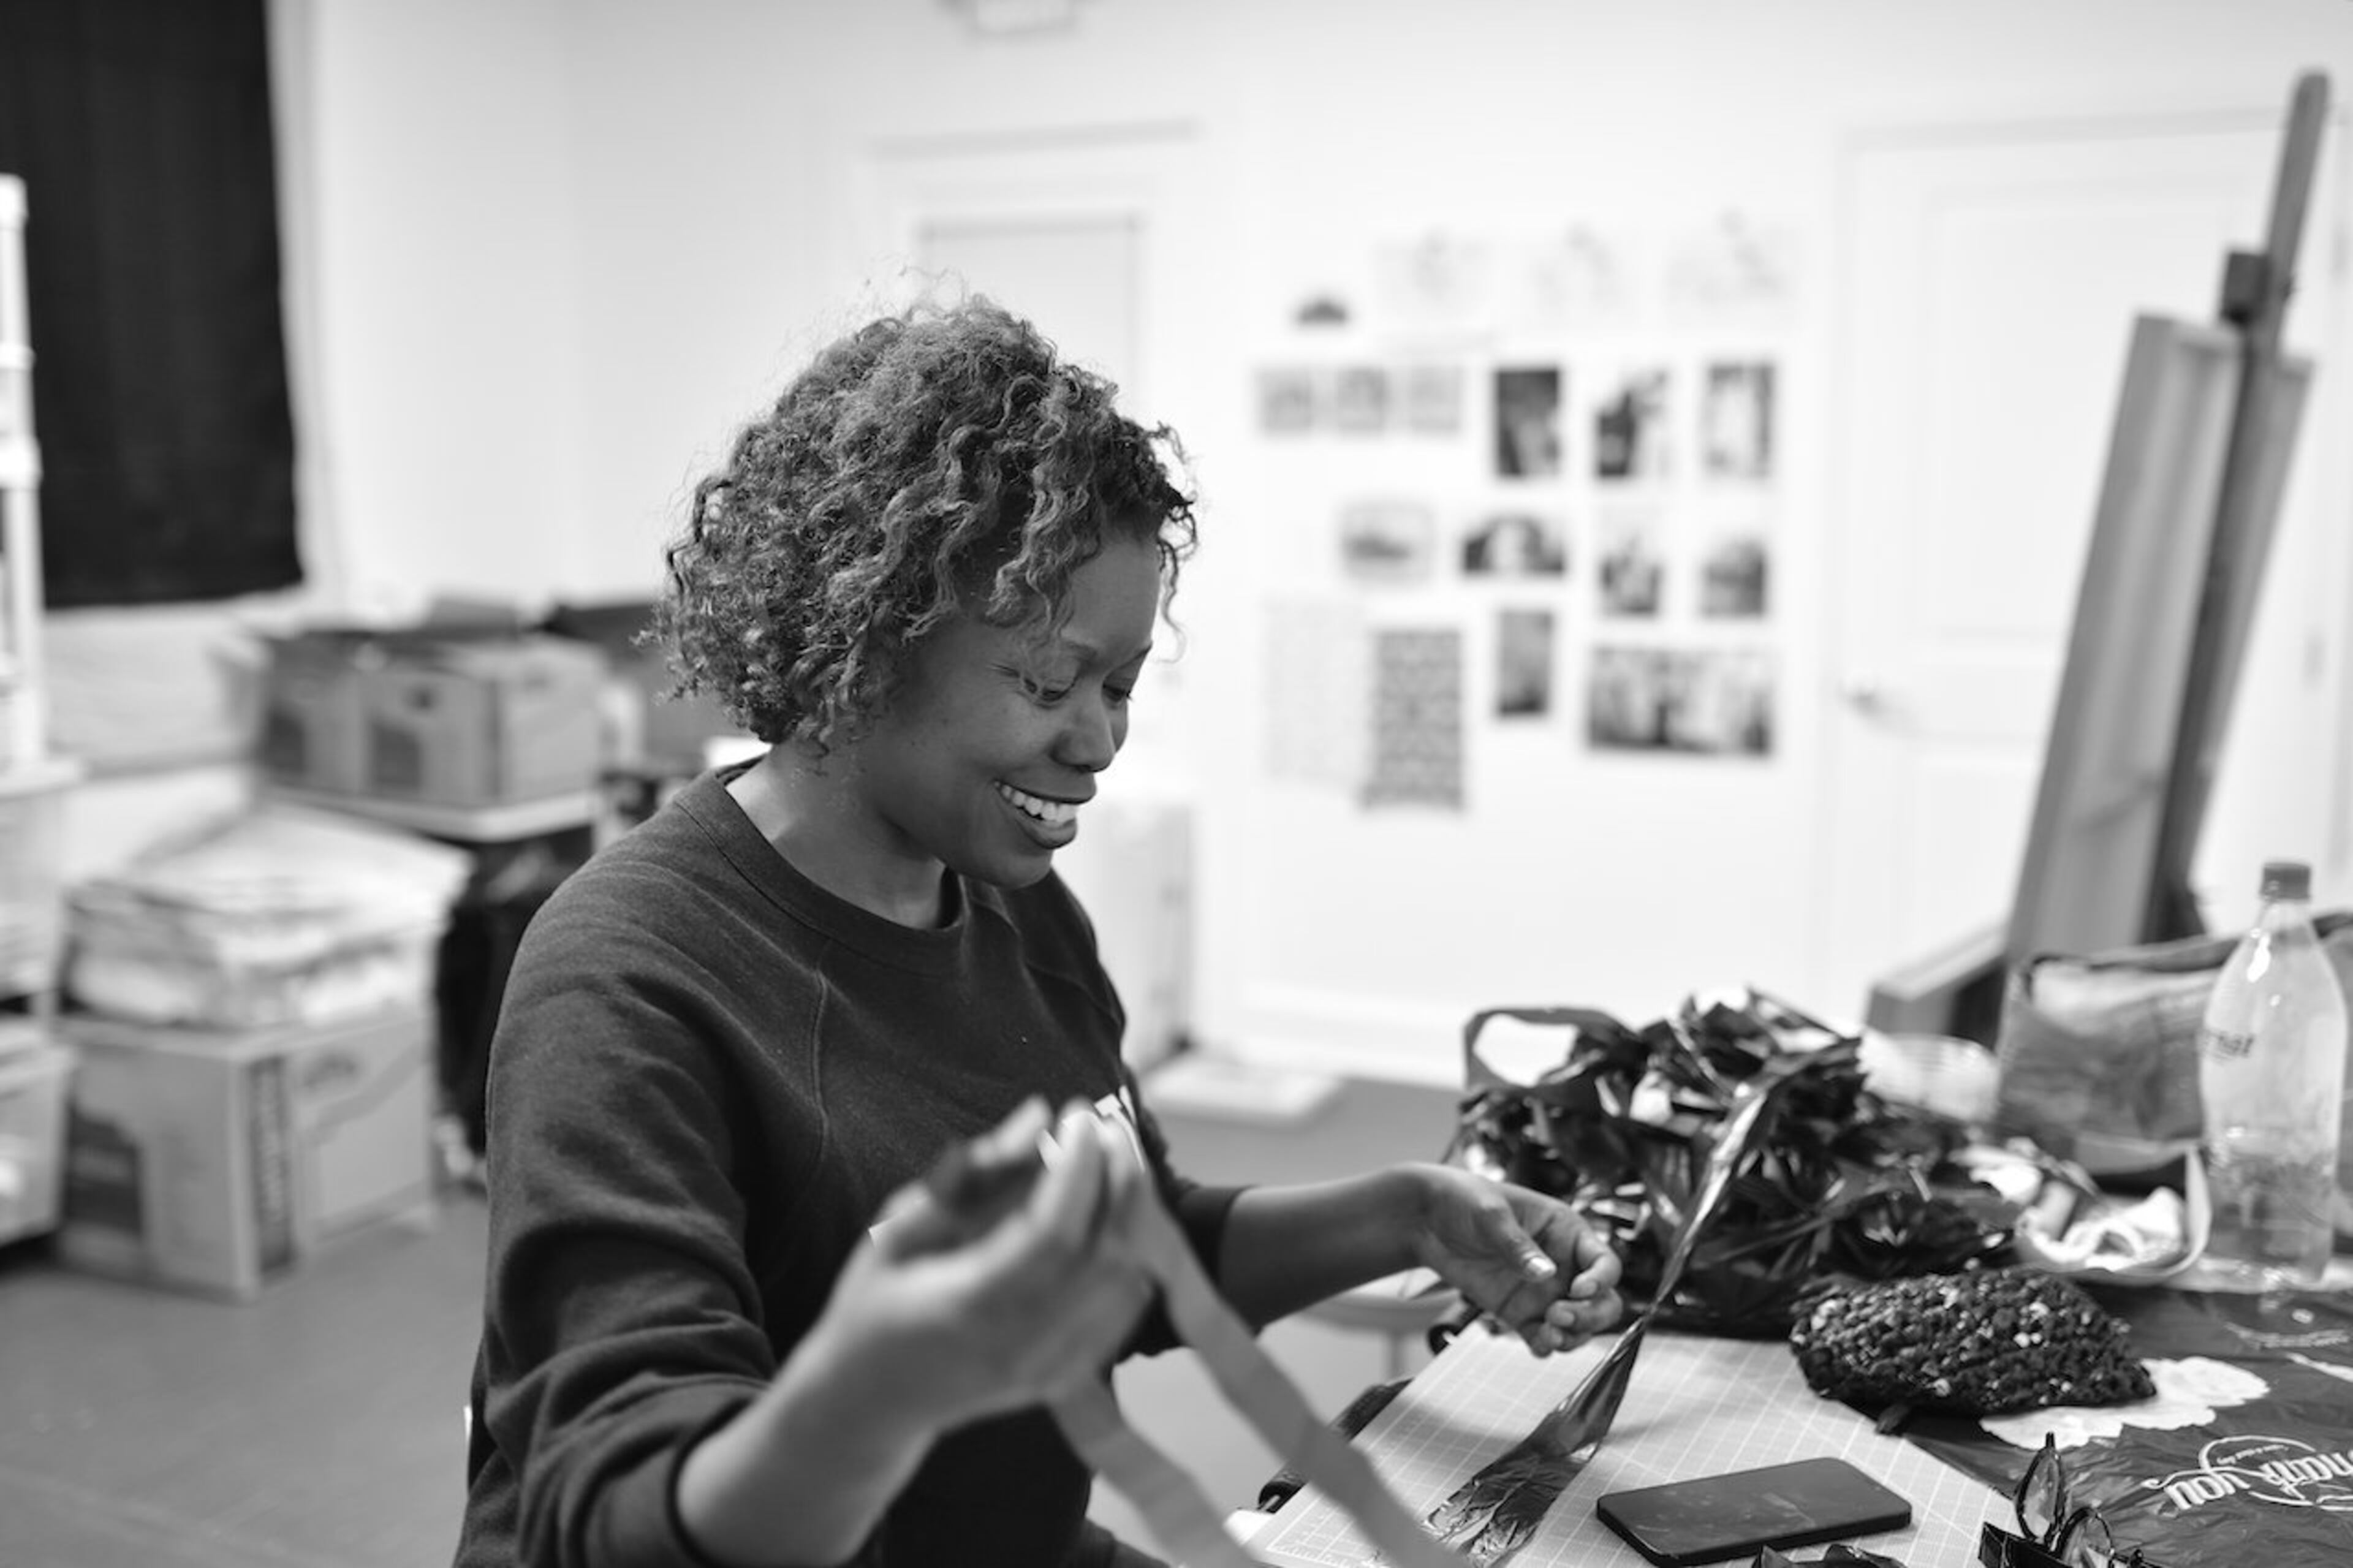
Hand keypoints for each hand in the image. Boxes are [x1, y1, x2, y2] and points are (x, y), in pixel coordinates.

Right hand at [818, 1098, 1159, 1432]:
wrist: (868, 1405)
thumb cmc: (872, 1305)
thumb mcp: (895, 1232)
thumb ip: (970, 1176)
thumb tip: (1037, 1116)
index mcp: (968, 1305)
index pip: (1052, 1230)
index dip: (1078, 1167)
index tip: (1078, 1114)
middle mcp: (1017, 1345)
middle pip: (1104, 1254)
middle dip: (1119, 1179)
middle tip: (1108, 1126)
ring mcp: (1045, 1368)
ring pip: (1125, 1282)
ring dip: (1135, 1214)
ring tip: (1116, 1162)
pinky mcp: (1061, 1378)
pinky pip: (1124, 1315)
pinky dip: (1135, 1258)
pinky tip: (1121, 1219)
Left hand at [1406, 1164, 1621, 1356]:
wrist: (1425, 1220)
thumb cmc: (1463, 1200)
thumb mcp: (1489, 1214)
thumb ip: (1517, 1245)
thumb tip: (1546, 1274)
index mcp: (1566, 1231)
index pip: (1604, 1261)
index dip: (1602, 1279)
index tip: (1578, 1290)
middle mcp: (1562, 1264)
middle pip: (1602, 1301)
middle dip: (1590, 1315)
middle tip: (1558, 1316)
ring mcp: (1543, 1292)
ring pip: (1579, 1325)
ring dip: (1572, 1336)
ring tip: (1547, 1334)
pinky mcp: (1520, 1312)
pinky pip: (1545, 1337)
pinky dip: (1547, 1346)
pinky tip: (1538, 1345)